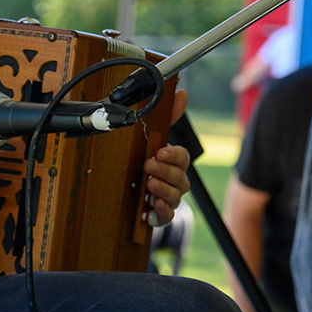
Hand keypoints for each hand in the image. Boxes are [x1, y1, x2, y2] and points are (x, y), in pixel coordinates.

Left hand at [144, 87, 190, 225]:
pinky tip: (149, 209)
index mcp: (174, 162)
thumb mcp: (151, 137)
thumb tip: (181, 93)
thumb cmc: (144, 160)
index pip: (183, 157)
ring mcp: (169, 198)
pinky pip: (167, 217)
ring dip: (163, 191)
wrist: (128, 191)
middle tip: (148, 165)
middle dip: (166, 171)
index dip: (173, 155)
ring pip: (176, 197)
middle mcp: (175, 181)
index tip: (159, 151)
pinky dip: (160, 213)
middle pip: (181, 178)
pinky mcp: (159, 215)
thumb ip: (167, 116)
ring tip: (148, 185)